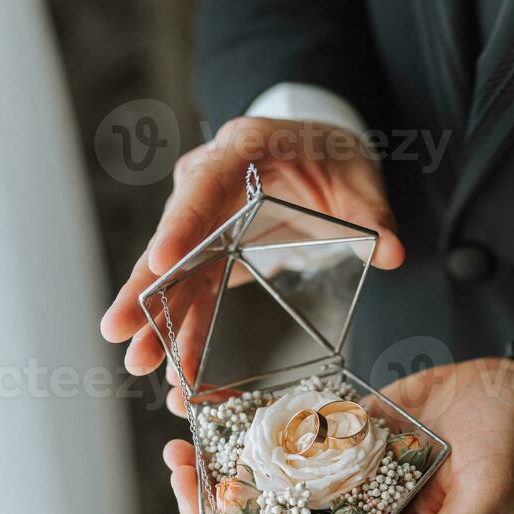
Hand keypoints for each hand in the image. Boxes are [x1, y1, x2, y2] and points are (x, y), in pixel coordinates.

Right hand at [100, 116, 404, 386]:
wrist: (319, 152)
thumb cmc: (333, 156)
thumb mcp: (357, 176)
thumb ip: (372, 213)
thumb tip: (392, 253)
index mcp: (242, 150)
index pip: (203, 186)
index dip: (180, 224)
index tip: (159, 260)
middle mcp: (210, 182)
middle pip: (173, 238)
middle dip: (147, 289)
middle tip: (121, 334)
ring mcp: (205, 217)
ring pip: (175, 272)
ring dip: (159, 319)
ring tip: (142, 363)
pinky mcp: (212, 247)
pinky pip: (195, 287)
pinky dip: (185, 324)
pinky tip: (175, 362)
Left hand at [164, 358, 513, 513]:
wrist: (507, 394)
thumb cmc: (509, 449)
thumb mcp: (490, 497)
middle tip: (180, 480)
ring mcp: (337, 477)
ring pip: (263, 493)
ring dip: (219, 478)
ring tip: (183, 449)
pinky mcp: (335, 436)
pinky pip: (282, 443)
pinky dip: (248, 433)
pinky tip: (217, 414)